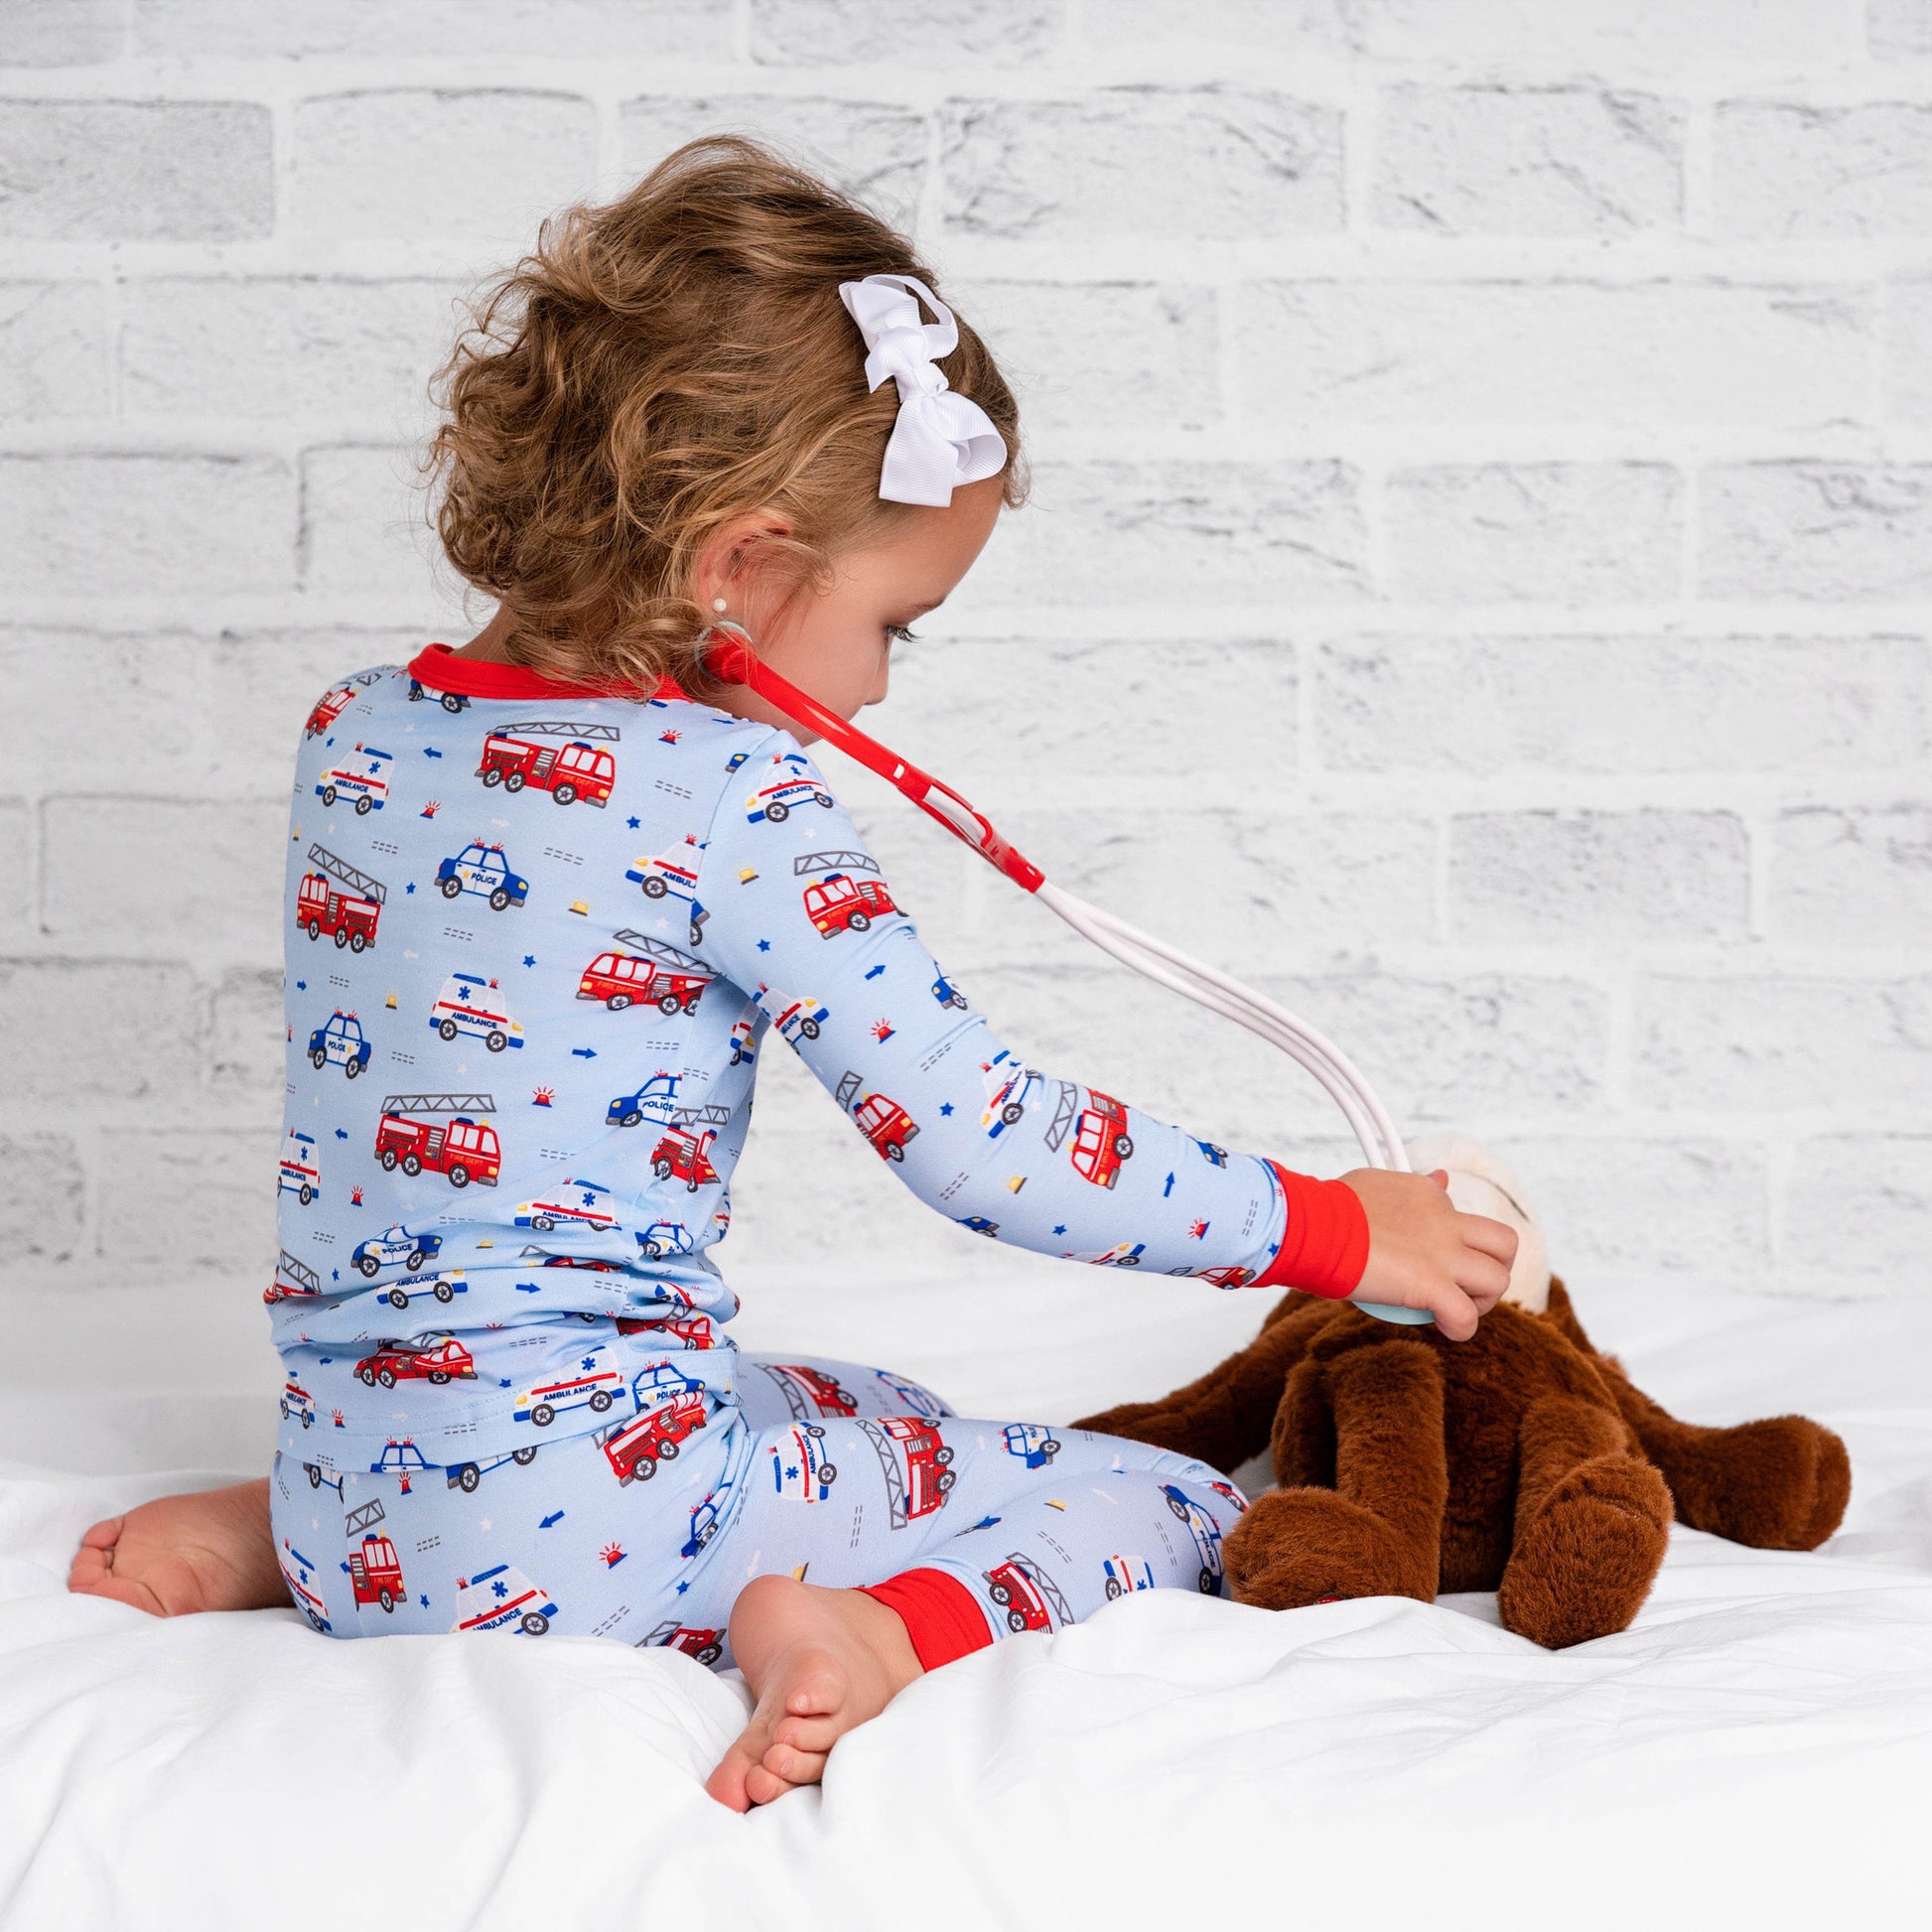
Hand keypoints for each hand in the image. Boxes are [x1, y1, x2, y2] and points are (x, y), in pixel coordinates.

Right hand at [1340, 1168, 1517, 1341]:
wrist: (1315, 1226)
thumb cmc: (1330, 1207)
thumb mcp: (1378, 1182)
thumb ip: (1411, 1184)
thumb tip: (1441, 1177)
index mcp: (1430, 1196)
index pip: (1461, 1216)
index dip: (1455, 1241)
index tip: (1431, 1254)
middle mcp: (1446, 1223)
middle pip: (1504, 1243)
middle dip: (1496, 1267)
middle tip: (1467, 1284)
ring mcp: (1443, 1255)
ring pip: (1498, 1280)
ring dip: (1482, 1301)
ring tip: (1455, 1309)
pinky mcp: (1432, 1286)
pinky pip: (1465, 1317)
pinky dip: (1461, 1328)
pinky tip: (1446, 1328)